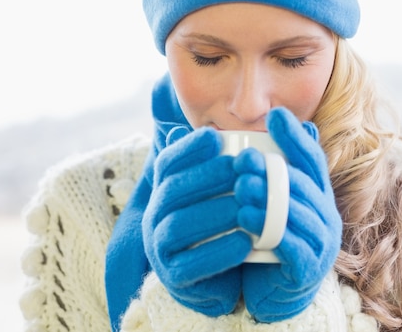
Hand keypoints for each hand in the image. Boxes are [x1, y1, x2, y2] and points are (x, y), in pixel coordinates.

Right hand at [142, 126, 251, 315]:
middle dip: (206, 176)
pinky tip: (245, 243)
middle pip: (173, 191)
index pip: (167, 164)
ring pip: (180, 226)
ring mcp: (160, 247)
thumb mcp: (223, 188)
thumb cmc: (226, 223)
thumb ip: (228, 158)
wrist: (224, 275)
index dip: (188, 149)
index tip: (215, 137)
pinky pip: (191, 265)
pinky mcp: (174, 278)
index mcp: (166, 190)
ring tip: (245, 205)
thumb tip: (240, 124)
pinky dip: (218, 252)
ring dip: (214, 213)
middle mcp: (155, 216)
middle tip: (240, 168)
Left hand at [234, 107, 341, 321]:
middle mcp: (326, 215)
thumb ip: (266, 172)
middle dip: (272, 170)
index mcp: (318, 194)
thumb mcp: (268, 201)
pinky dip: (268, 231)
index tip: (274, 115)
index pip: (312, 159)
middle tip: (242, 161)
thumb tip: (251, 135)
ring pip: (297, 213)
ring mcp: (322, 243)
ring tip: (240, 189)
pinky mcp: (309, 269)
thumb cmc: (267, 238)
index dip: (294, 137)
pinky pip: (291, 245)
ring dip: (267, 199)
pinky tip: (245, 220)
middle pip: (302, 185)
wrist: (271, 290)